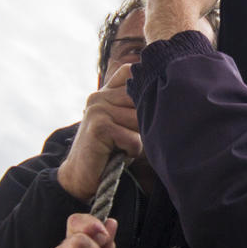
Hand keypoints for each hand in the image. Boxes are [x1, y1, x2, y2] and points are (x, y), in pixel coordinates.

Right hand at [58, 64, 142, 201]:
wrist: (79, 176)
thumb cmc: (109, 150)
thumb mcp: (122, 122)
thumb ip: (134, 106)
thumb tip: (167, 95)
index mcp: (106, 92)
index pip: (130, 71)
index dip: (145, 82)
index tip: (151, 99)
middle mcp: (99, 96)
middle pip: (141, 98)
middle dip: (144, 120)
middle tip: (132, 136)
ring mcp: (98, 110)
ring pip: (139, 119)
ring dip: (138, 138)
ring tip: (124, 146)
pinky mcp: (99, 127)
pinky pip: (132, 138)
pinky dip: (131, 150)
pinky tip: (119, 154)